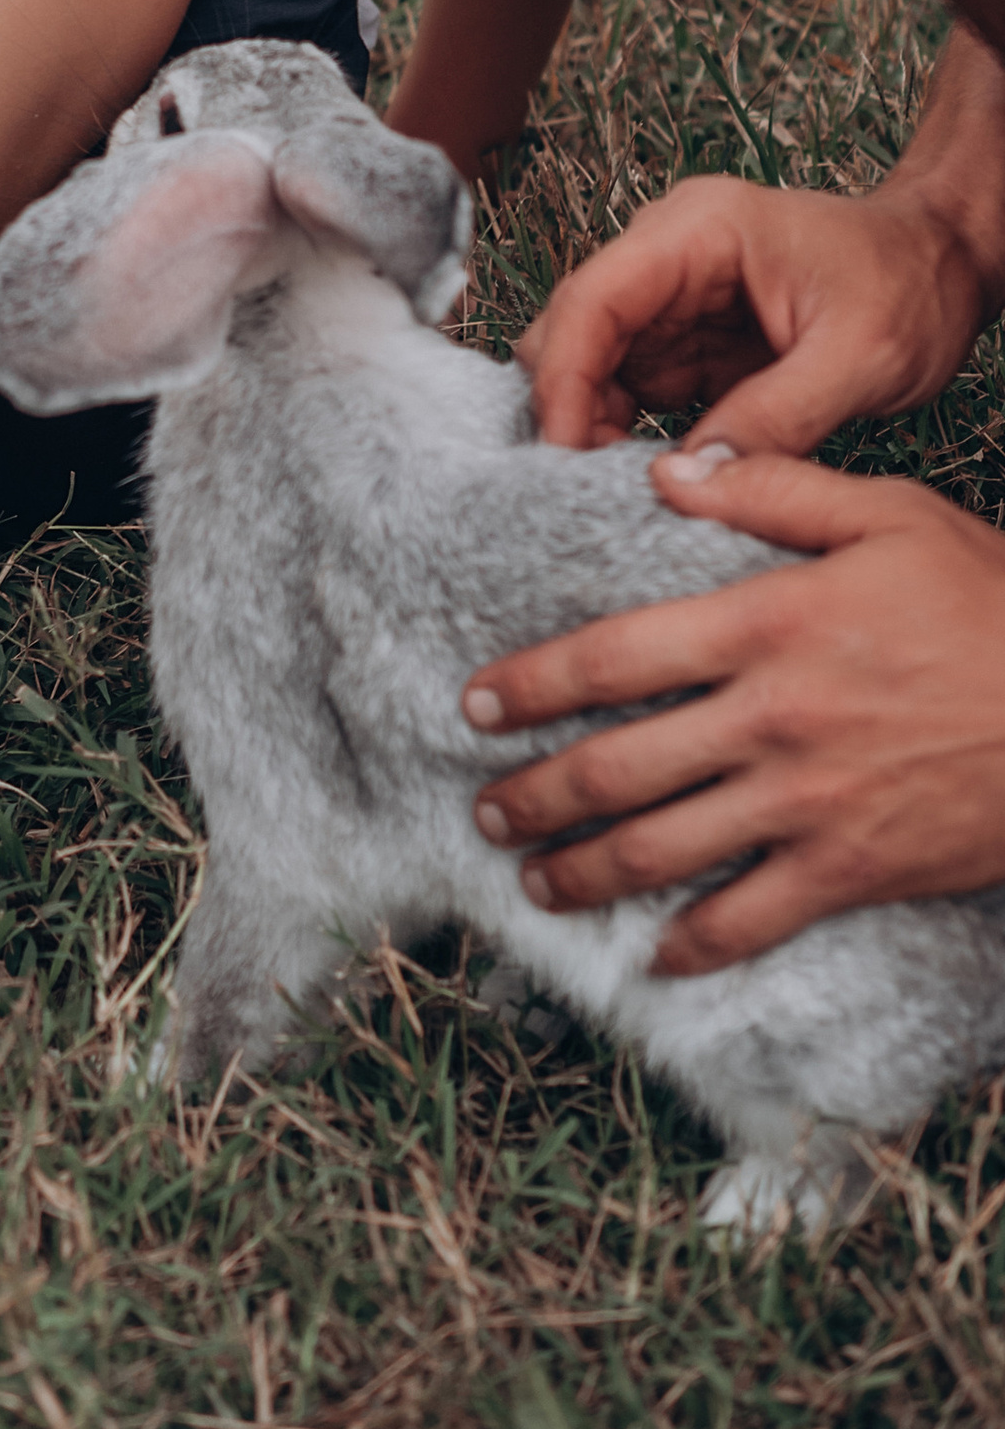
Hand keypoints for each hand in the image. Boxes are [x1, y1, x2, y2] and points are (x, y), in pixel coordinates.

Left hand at [461, 450, 1004, 966]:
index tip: (475, 706)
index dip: (530, 686)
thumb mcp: (886, 515)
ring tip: (536, 883)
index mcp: (764, 623)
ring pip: (665, 850)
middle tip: (486, 813)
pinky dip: (693, 946)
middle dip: (536, 796)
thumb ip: (770, 489)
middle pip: (617, 766)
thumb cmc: (989, 600)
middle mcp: (769, 718)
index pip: (611, 657)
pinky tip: (653, 957)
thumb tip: (667, 471)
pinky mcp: (854, 869)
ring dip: (586, 872)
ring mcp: (808, 802)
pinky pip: (752, 920)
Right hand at [517, 171, 993, 455]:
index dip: (565, 377)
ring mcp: (676, 292)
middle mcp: (671, 251)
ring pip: (595, 359)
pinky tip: (650, 470)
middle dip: (571, 403)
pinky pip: (634, 381)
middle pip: (578, 327)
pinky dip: (628, 427)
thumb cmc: (913, 285)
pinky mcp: (689, 333)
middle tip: (586, 484)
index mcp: (701, 230)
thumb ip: (775, 417)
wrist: (945, 263)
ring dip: (595, 420)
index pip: (595, 298)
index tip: (562, 453)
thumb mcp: (859, 360)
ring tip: (619, 487)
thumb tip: (690, 479)